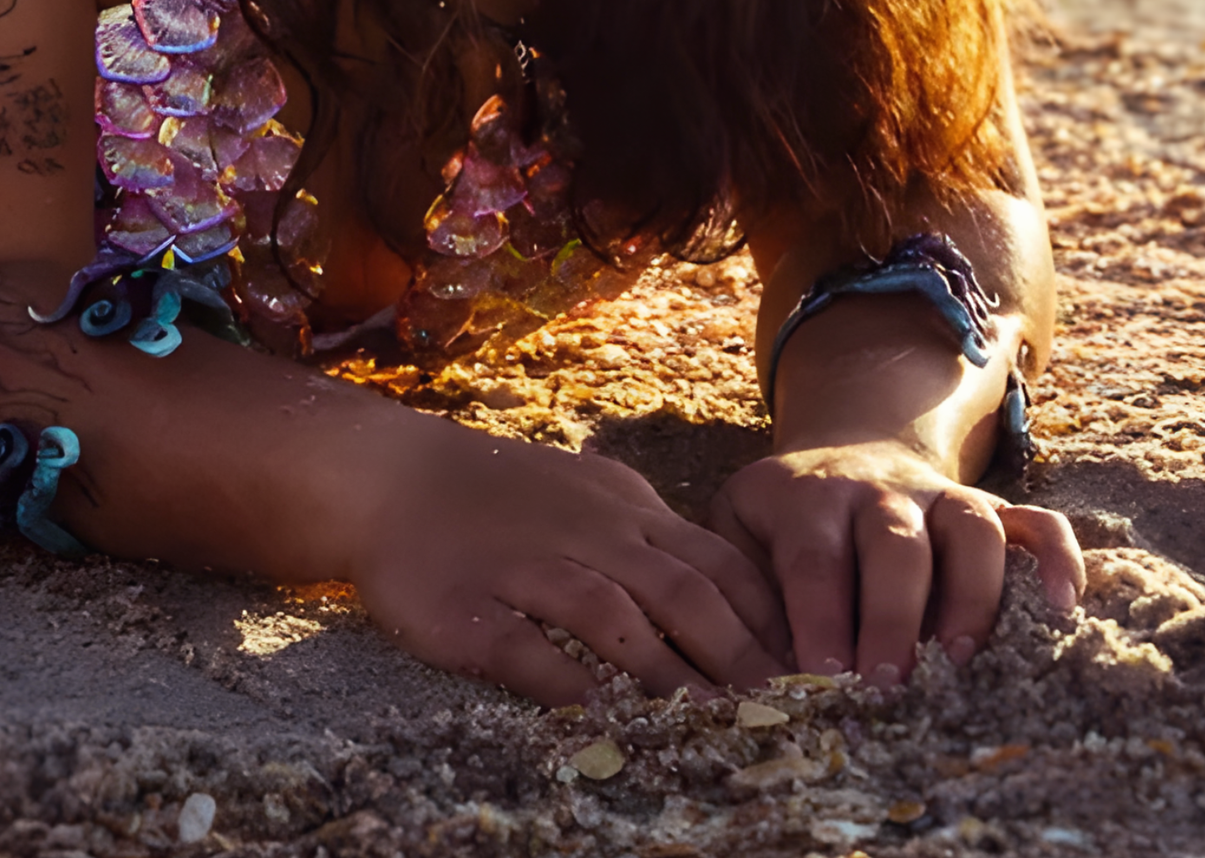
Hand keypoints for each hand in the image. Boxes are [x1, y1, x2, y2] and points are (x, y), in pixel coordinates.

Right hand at [350, 422, 786, 705]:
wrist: (393, 474)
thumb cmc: (503, 495)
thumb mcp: (594, 495)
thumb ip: (658, 539)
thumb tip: (738, 600)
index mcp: (627, 510)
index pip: (719, 562)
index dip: (768, 620)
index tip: (811, 673)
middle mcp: (589, 535)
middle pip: (681, 594)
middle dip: (738, 658)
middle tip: (784, 718)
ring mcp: (528, 567)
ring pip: (613, 619)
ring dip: (668, 677)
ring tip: (713, 730)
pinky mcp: (469, 605)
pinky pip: (526, 649)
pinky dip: (567, 685)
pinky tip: (602, 724)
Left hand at [707, 440, 1081, 682]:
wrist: (839, 458)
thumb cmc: (779, 524)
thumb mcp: (737, 532)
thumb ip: (739, 588)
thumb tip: (749, 671)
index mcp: (808, 499)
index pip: (814, 556)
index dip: (820, 615)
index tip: (820, 677)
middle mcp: (880, 491)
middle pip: (896, 542)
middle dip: (893, 615)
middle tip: (887, 685)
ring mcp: (941, 497)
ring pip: (970, 527)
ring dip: (972, 592)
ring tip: (963, 660)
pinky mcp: (990, 510)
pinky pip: (1034, 522)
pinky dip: (1056, 558)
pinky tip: (1063, 607)